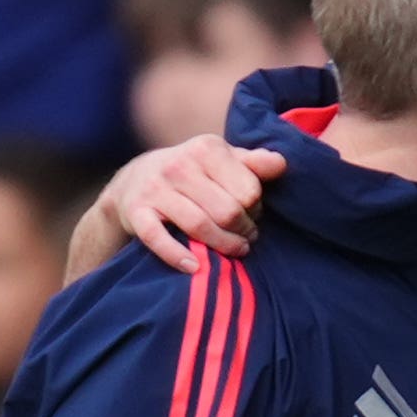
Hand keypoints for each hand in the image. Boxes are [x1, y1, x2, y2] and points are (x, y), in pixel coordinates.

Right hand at [92, 135, 279, 277]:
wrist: (134, 180)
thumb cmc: (192, 173)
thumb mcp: (221, 160)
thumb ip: (253, 163)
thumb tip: (281, 164)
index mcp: (206, 148)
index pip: (249, 190)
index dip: (256, 208)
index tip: (252, 213)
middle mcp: (179, 165)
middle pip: (228, 211)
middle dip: (243, 230)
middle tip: (246, 236)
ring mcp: (156, 189)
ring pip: (200, 226)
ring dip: (223, 246)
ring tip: (236, 251)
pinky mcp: (137, 212)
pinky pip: (158, 239)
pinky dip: (178, 257)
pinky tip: (195, 267)